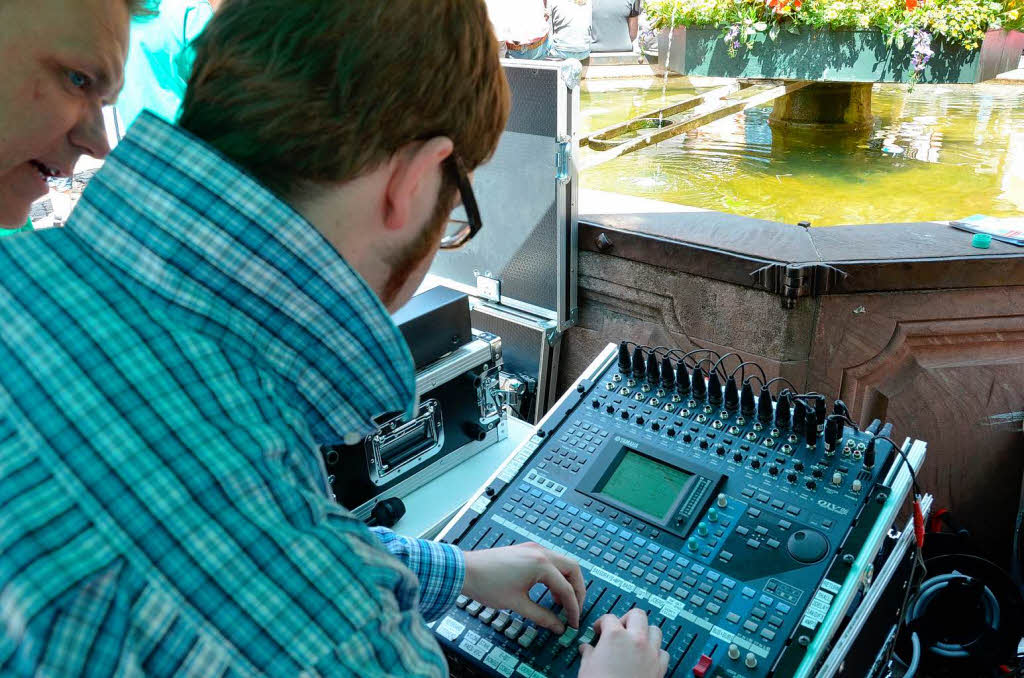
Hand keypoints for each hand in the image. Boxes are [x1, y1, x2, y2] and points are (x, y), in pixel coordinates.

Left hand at [462, 542, 585, 633]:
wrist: (464, 570)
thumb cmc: (487, 584)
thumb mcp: (517, 604)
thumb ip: (541, 616)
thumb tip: (557, 626)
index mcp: (541, 564)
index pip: (567, 588)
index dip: (573, 608)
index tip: (573, 623)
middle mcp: (540, 552)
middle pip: (573, 569)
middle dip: (577, 590)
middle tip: (575, 610)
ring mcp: (533, 549)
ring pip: (562, 563)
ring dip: (567, 582)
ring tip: (561, 603)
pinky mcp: (526, 550)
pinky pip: (550, 561)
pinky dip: (555, 576)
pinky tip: (549, 591)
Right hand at [578, 609, 668, 677]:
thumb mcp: (586, 668)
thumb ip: (588, 654)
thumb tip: (587, 649)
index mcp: (615, 635)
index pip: (609, 618)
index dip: (601, 623)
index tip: (599, 630)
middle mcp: (636, 640)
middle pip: (637, 615)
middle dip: (627, 619)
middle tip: (619, 628)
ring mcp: (650, 653)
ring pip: (655, 630)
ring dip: (645, 632)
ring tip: (635, 640)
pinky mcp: (660, 668)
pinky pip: (663, 652)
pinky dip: (656, 652)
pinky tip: (647, 657)